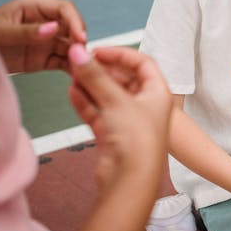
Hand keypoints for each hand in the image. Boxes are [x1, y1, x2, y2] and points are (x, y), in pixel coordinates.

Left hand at [0, 0, 86, 72]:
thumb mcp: (1, 32)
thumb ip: (27, 31)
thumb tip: (53, 29)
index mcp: (33, 8)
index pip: (63, 9)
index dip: (75, 20)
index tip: (79, 36)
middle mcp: (43, 24)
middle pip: (71, 29)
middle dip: (79, 41)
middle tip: (82, 55)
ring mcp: (45, 43)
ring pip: (70, 47)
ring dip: (78, 57)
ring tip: (83, 69)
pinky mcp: (44, 60)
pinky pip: (63, 63)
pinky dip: (71, 69)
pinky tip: (76, 75)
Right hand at [67, 45, 171, 191]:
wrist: (132, 180)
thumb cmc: (138, 141)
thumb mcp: (116, 101)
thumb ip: (95, 76)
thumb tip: (78, 54)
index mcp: (158, 93)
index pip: (142, 63)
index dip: (120, 54)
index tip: (97, 51)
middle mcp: (146, 106)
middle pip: (122, 79)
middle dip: (100, 70)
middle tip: (79, 62)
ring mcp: (129, 121)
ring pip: (107, 96)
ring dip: (90, 85)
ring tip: (72, 75)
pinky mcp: (113, 136)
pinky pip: (98, 113)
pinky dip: (86, 103)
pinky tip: (73, 93)